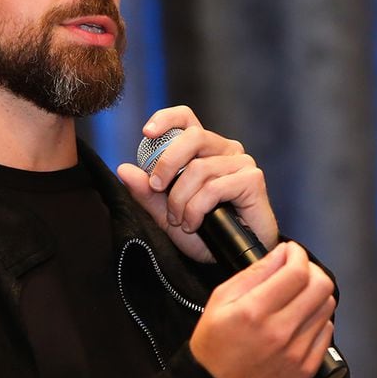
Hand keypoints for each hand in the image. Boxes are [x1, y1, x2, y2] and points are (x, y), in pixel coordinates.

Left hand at [117, 106, 277, 262]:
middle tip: (157, 187)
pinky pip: (214, 188)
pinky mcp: (252, 179)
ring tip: (180, 220)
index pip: (186, 118)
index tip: (147, 133)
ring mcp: (241, 163)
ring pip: (199, 169)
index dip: (166, 119)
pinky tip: (196, 223)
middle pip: (192, 136)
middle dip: (168, 162)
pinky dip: (197, 209)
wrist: (230, 258)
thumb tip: (124, 169)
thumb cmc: (204, 232)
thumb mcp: (165, 212)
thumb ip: (146, 191)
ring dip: (181, 199)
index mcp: (204, 149)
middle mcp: (225, 149)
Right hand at [191, 242, 336, 377]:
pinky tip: (298, 316)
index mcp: (255, 311)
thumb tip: (279, 254)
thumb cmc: (214, 343)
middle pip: (321, 286)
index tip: (291, 250)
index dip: (298, 254)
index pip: (297, 272)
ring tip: (296, 293)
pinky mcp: (306, 367)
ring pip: (327, 306)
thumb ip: (253, 274)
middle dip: (311, 268)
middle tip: (297, 268)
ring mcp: (296, 352)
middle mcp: (280, 332)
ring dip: (314, 292)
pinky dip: (316, 317)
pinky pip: (327, 331)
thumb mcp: (220, 299)